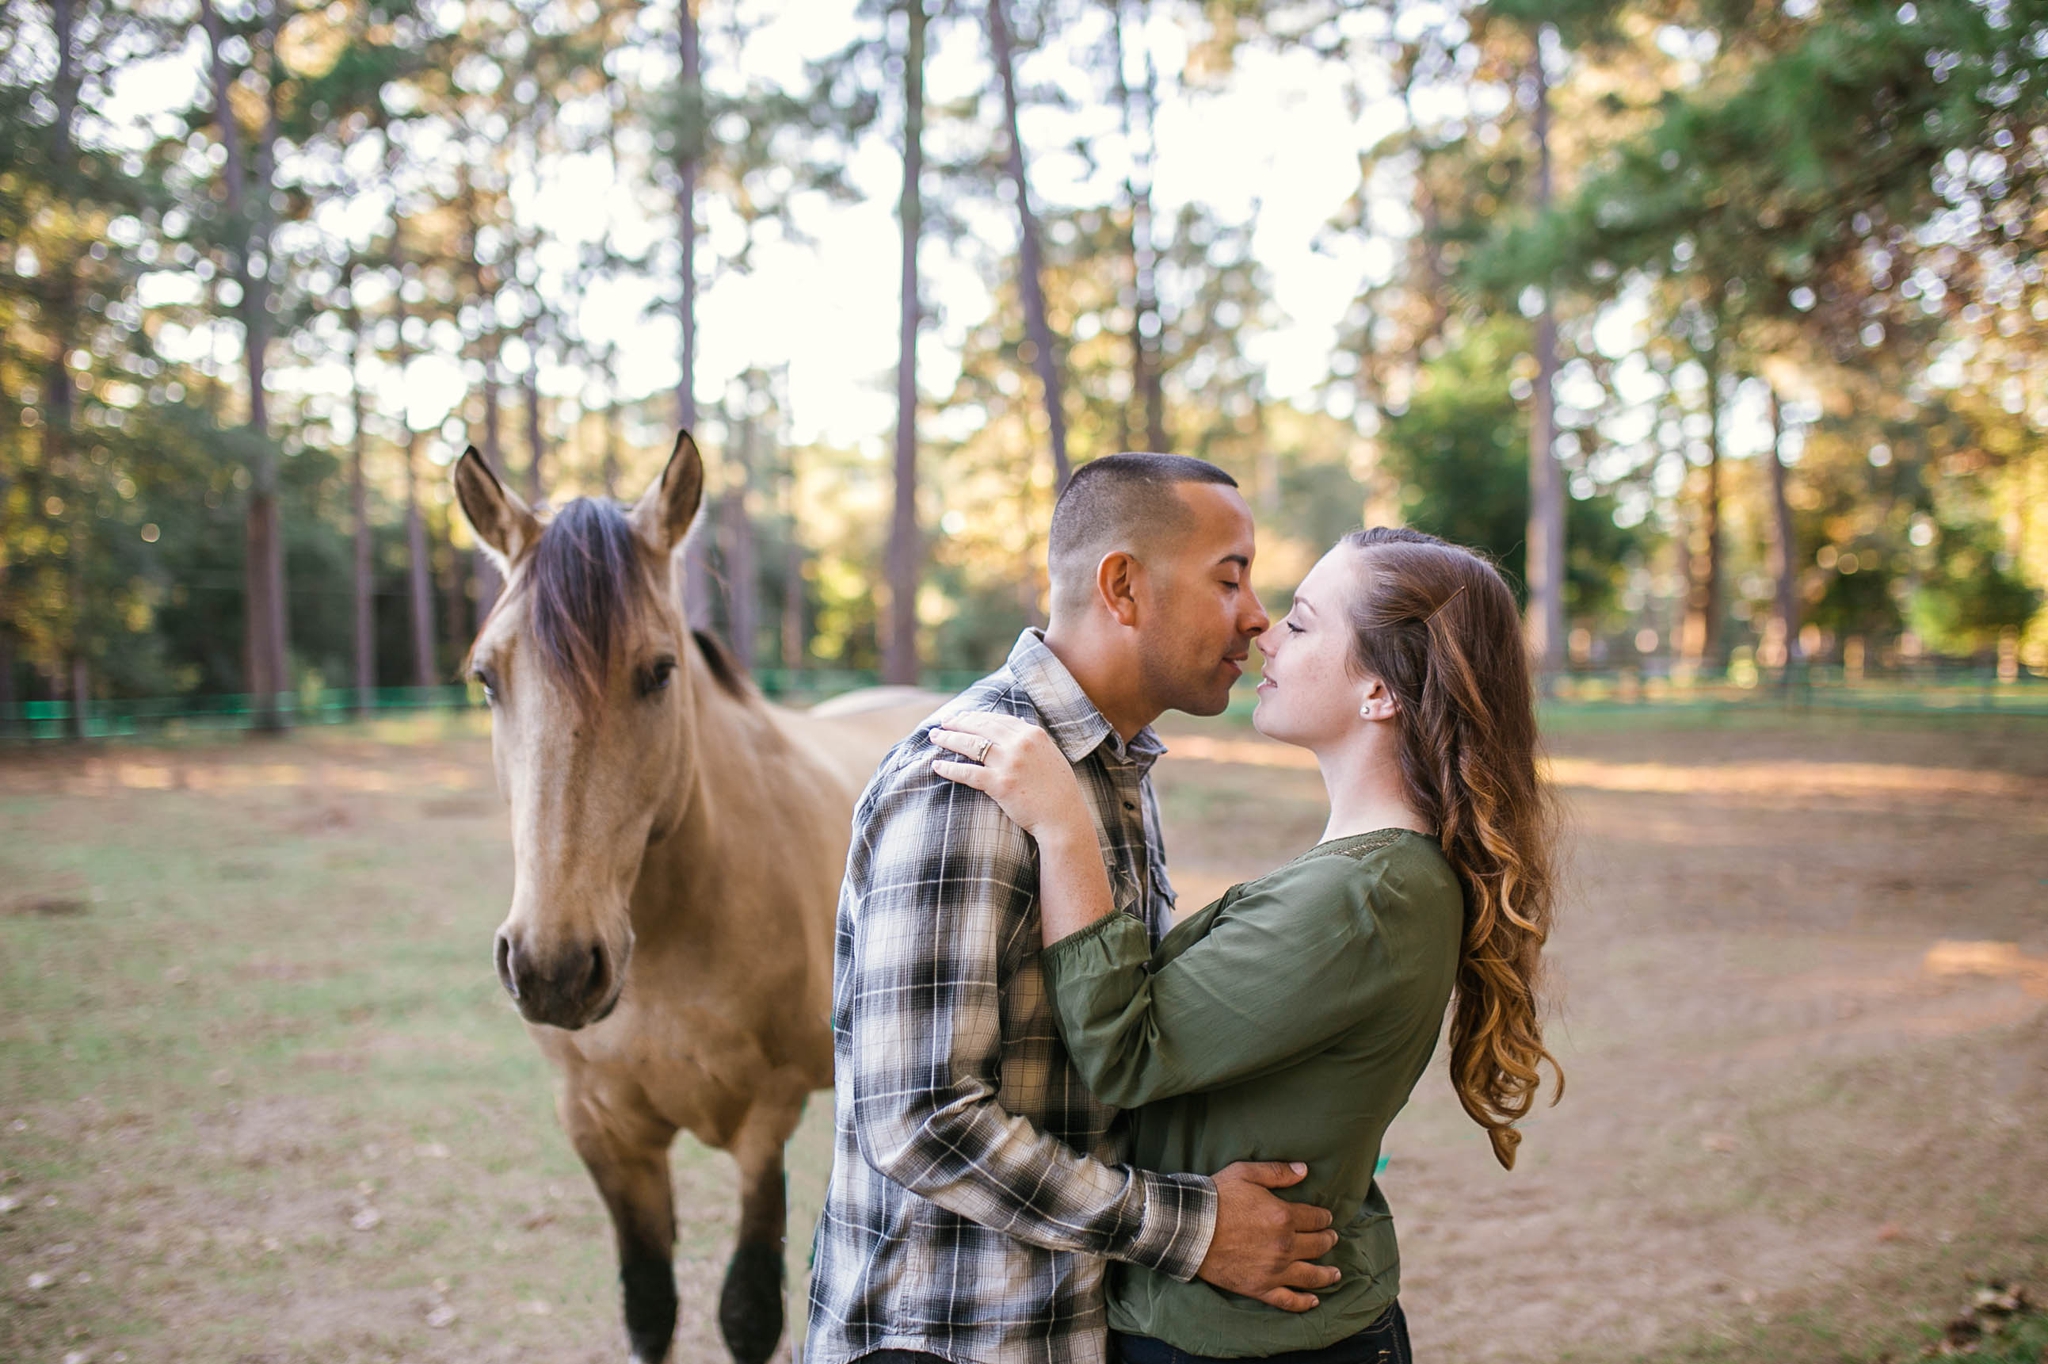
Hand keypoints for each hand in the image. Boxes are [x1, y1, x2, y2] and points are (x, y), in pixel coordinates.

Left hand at [929, 712, 1089, 841]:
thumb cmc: (1058, 791)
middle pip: (981, 726)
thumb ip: (1032, 741)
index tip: (962, 716)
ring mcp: (1009, 763)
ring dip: (949, 739)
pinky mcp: (1000, 784)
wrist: (1063, 818)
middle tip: (942, 723)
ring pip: (971, 744)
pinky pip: (968, 773)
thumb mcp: (1050, 756)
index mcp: (1033, 734)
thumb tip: (1018, 723)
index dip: (976, 716)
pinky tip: (937, 766)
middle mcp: (1020, 744)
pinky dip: (949, 769)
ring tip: (934, 737)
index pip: (997, 719)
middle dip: (958, 722)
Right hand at [1196, 1161, 1340, 1312]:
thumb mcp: (1246, 1173)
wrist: (1190, 1228)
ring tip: (1335, 1273)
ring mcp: (1274, 1270)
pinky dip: (1304, 1303)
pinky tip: (1314, 1301)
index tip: (1326, 1218)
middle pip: (1317, 1245)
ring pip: (1311, 1275)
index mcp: (1284, 1216)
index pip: (1315, 1218)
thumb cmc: (1217, 1198)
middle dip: (1328, 1240)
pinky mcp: (1260, 1288)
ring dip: (1327, 1274)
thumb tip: (1304, 1170)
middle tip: (1331, 1238)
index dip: (1324, 1217)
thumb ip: (1277, 1172)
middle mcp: (1285, 1246)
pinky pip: (1288, 1300)